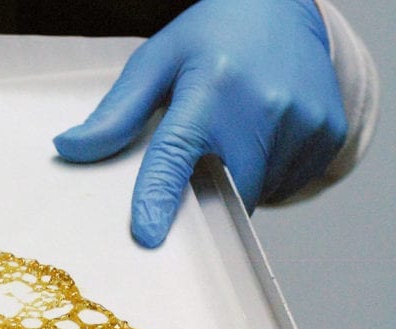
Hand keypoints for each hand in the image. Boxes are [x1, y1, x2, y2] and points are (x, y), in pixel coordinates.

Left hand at [54, 0, 346, 247]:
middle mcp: (265, 105)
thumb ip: (114, 113)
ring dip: (234, 180)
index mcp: (212, 85)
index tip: (147, 235)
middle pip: (225, 190)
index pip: (178, 151)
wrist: (285, 8)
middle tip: (192, 168)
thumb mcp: (155, 62)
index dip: (160, 196)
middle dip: (202, 197)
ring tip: (231, 132)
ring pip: (255, 191)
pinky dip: (263, 171)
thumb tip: (68, 149)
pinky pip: (284, 181)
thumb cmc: (212, 38)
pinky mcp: (328, 135)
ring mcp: (305, 122)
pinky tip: (257, 134)